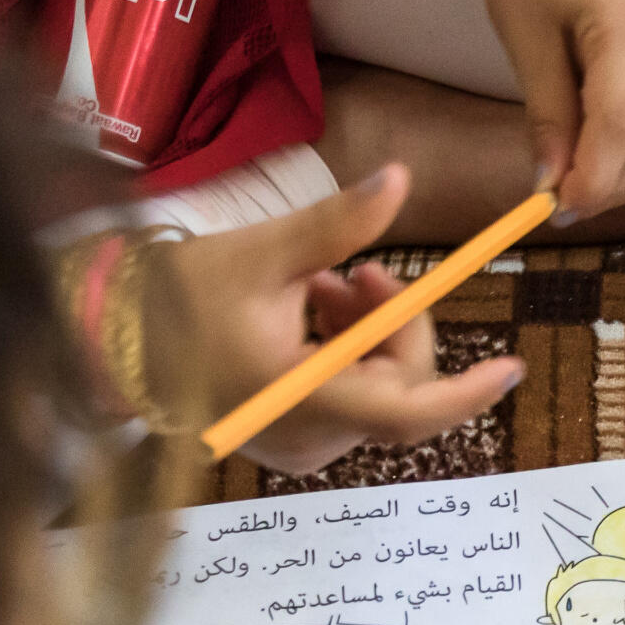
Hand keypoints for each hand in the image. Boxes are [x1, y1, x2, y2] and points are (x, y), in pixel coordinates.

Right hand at [146, 167, 524, 475]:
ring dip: (366, 333)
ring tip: (319, 284)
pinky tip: (307, 312)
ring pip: (374, 390)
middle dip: (394, 323)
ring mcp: (297, 445)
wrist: (112, 341)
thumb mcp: (262, 252)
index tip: (512, 367)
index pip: (406, 410)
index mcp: (299, 397)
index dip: (465, 392)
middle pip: (396, 388)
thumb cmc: (178, 298)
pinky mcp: (289, 440)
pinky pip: (345, 398)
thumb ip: (336, 225)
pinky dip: (343, 353)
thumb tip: (398, 180)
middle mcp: (306, 436)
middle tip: (362, 269)